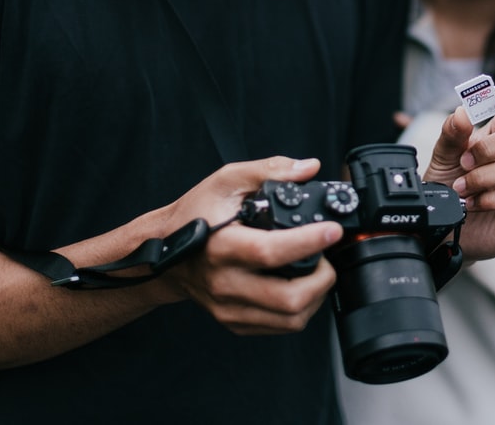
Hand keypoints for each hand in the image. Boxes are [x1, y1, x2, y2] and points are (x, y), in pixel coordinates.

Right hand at [156, 157, 343, 334]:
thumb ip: (269, 170)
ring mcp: (230, 307)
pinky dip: (300, 309)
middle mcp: (226, 283)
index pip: (270, 251)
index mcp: (222, 246)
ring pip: (290, 319)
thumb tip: (308, 168)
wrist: (163, 248)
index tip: (331, 231)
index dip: (308, 242)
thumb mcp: (226, 181)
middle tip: (327, 257)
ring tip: (317, 272)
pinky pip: (279, 326)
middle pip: (288, 298)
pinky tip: (300, 286)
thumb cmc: (195, 214)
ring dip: (316, 296)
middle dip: (322, 278)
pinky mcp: (235, 321)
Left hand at [424, 87, 494, 260]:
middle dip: (490, 148)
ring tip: (463, 189)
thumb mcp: (444, 158)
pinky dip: (493, 199)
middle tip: (464, 162)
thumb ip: (452, 134)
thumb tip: (462, 113)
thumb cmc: (451, 187)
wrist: (448, 227)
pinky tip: (474, 204)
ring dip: (486, 178)